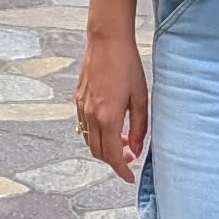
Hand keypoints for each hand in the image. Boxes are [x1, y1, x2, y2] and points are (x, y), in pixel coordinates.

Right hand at [76, 22, 147, 180]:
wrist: (107, 41)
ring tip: (122, 140)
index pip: (112, 156)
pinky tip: (110, 125)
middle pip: (98, 152)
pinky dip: (96, 134)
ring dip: (104, 147)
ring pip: (89, 140)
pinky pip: (84, 126)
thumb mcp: (141, 97)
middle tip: (130, 156)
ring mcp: (81, 107)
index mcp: (108, 117)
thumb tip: (136, 148)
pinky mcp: (78, 99)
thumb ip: (139, 126)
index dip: (122, 170)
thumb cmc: (127, 65)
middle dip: (114, 161)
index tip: (129, 177)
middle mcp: (91, 116)